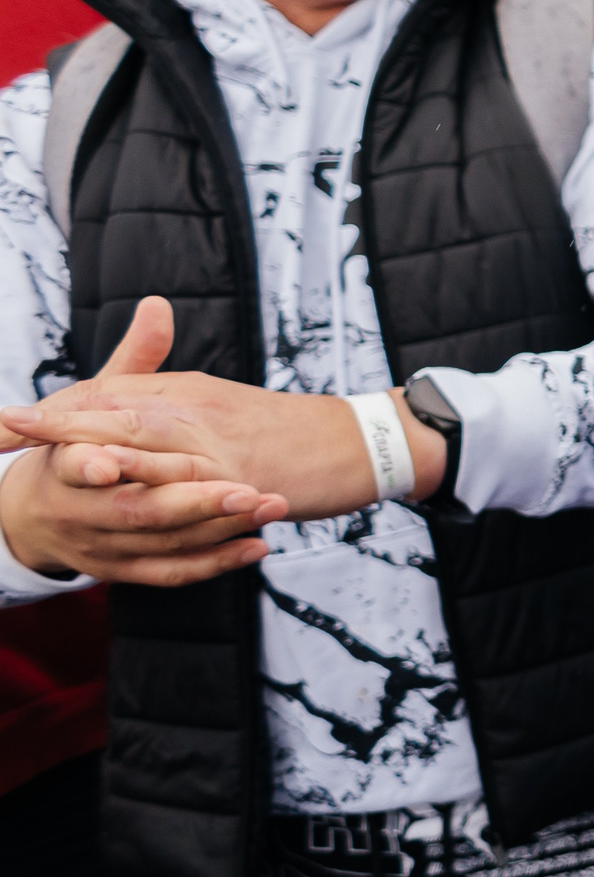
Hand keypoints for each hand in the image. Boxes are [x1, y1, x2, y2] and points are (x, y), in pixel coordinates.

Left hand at [0, 298, 445, 521]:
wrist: (358, 441)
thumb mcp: (221, 409)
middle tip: (1, 427)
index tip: (4, 423)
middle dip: (53, 420)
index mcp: (186, 393)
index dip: (55, 411)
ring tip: (38, 445)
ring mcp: (217, 438)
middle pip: (111, 408)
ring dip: (85, 439)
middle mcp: (195, 408)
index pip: (108, 395)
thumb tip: (118, 422)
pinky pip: (184, 472)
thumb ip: (170, 413)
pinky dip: (142, 470)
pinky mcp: (240, 470)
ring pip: (141, 435)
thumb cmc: (288, 431)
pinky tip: (108, 475)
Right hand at [0, 301, 286, 583]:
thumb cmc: (77, 447)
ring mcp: (102, 545)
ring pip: (162, 545)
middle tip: (252, 493)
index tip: (150, 462)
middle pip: (136, 511)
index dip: (112, 465)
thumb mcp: (98, 402)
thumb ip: (133, 359)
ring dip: (218, 529)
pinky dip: (216, 563)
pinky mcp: (126, 570)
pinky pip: (174, 572)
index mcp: (63, 465)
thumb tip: (158, 304)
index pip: (81, 466)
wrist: (40, 514)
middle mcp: (78, 511)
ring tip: (270, 509)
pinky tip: (257, 548)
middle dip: (195, 503)